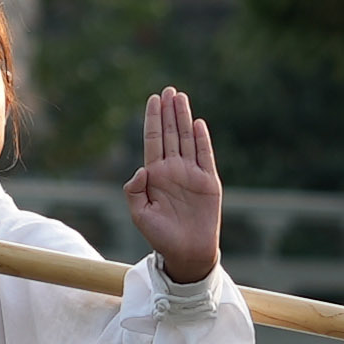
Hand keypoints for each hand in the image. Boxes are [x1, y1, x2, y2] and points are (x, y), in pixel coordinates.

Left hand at [124, 87, 221, 283]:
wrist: (186, 253)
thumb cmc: (160, 237)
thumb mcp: (139, 215)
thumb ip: (134, 191)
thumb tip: (141, 169)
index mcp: (155, 175)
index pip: (152, 140)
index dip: (152, 119)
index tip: (153, 99)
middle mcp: (173, 170)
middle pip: (169, 134)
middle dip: (168, 111)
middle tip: (168, 90)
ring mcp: (191, 174)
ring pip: (186, 139)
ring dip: (183, 118)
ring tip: (180, 97)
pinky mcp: (208, 182)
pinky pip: (205, 156)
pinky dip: (202, 139)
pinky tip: (197, 123)